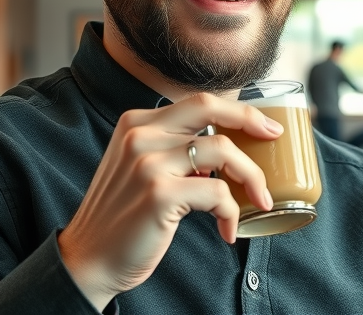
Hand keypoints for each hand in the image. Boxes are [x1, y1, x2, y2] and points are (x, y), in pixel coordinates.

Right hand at [57, 93, 282, 309]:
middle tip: (274, 140)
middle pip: (210, 108)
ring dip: (251, 178)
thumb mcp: (138, 168)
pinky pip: (218, 192)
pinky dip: (231, 212)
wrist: (88, 259)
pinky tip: (227, 229)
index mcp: (136, 123)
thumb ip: (170, 150)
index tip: (263, 125)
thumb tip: (224, 151)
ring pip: (223, 151)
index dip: (237, 110)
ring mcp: (148, 163)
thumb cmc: (122, 218)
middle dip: (251, 119)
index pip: (198, 102)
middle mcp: (140, 135)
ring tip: (258, 201)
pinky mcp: (159, 193)